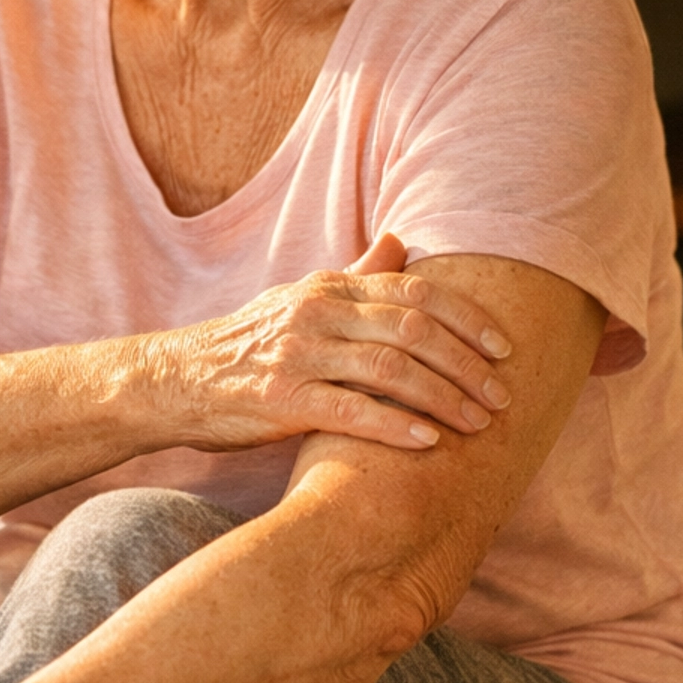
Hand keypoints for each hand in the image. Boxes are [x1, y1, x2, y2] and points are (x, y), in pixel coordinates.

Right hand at [167, 233, 513, 452]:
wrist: (177, 381)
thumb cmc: (249, 344)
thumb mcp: (301, 297)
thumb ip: (356, 274)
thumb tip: (401, 240)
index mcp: (330, 287)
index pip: (415, 292)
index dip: (468, 318)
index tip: (505, 348)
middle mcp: (318, 313)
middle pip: (414, 330)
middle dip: (467, 364)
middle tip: (502, 396)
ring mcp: (299, 355)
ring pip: (391, 369)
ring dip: (444, 397)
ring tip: (478, 423)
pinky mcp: (281, 400)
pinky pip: (351, 411)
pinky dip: (395, 426)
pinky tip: (428, 442)